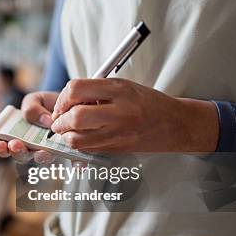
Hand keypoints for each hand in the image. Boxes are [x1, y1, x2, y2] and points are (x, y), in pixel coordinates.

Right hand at [0, 91, 57, 163]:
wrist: (67, 105)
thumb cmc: (45, 104)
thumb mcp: (34, 100)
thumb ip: (31, 109)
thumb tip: (44, 121)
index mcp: (15, 134)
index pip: (3, 144)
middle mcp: (27, 146)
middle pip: (18, 155)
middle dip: (14, 151)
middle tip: (14, 145)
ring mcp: (43, 150)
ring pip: (36, 158)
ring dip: (36, 156)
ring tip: (37, 151)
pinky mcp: (58, 151)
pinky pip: (54, 155)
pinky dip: (51, 153)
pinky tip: (49, 150)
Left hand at [50, 78, 218, 151]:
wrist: (175, 124)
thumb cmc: (147, 102)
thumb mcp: (123, 86)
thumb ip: (95, 90)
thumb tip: (66, 99)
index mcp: (120, 90)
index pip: (76, 89)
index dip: (63, 98)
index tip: (62, 103)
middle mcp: (119, 112)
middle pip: (75, 117)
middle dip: (60, 119)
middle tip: (59, 119)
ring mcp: (119, 133)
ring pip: (77, 139)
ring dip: (66, 135)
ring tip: (68, 128)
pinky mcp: (117, 148)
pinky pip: (87, 149)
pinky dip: (77, 143)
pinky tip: (82, 136)